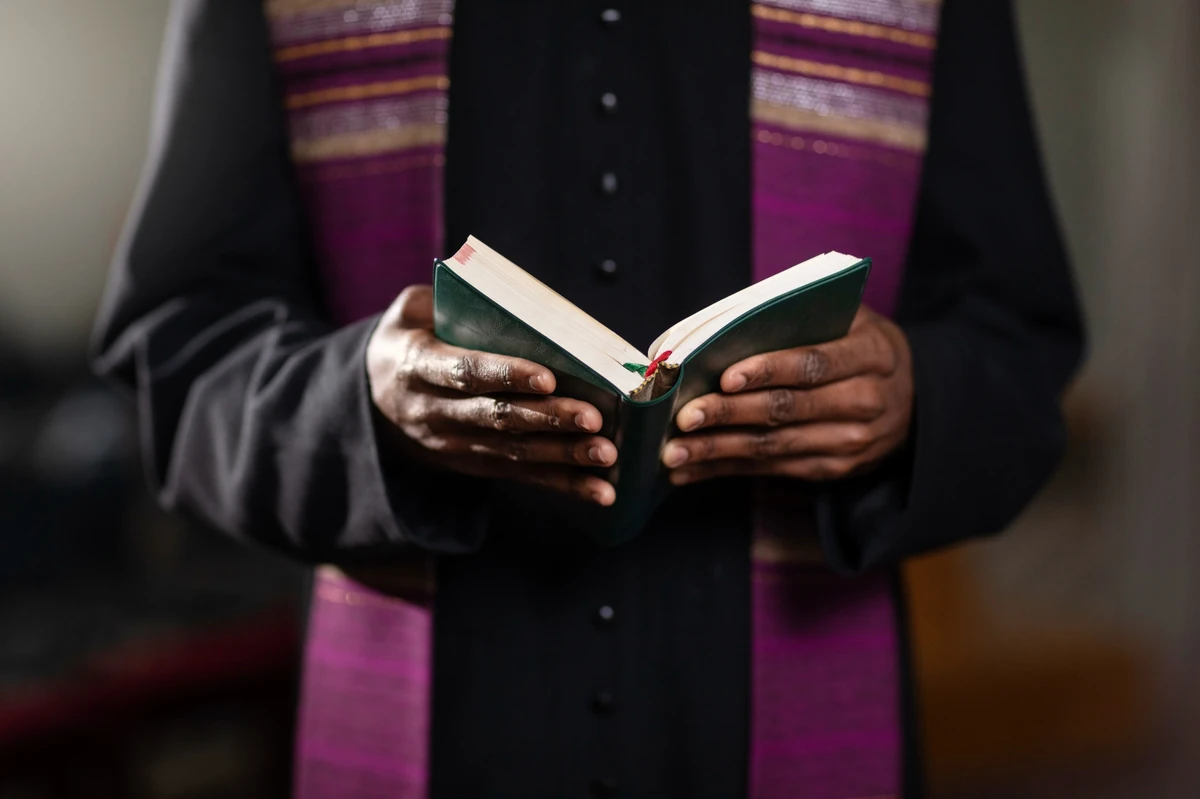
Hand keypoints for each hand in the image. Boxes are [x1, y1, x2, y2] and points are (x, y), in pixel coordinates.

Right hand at [368, 285, 616, 504]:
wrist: (372, 400)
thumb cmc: (408, 341)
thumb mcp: (409, 313)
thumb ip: (445, 300)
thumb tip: (506, 299)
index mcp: (417, 366)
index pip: (464, 371)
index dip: (506, 374)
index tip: (548, 376)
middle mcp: (433, 411)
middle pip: (495, 416)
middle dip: (547, 418)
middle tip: (592, 417)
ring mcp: (453, 444)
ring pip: (513, 452)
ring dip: (563, 456)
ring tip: (606, 454)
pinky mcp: (473, 464)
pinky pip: (521, 476)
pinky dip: (564, 484)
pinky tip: (601, 491)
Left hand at [662, 307, 912, 484]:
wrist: (912, 401)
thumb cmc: (859, 346)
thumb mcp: (850, 319)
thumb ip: (803, 315)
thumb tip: (731, 320)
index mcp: (872, 355)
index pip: (814, 363)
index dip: (769, 370)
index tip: (725, 377)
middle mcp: (866, 402)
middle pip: (788, 409)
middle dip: (730, 414)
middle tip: (684, 417)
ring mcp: (852, 443)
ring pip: (775, 446)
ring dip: (718, 450)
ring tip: (673, 452)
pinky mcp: (833, 470)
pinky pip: (773, 471)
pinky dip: (726, 470)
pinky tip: (689, 470)